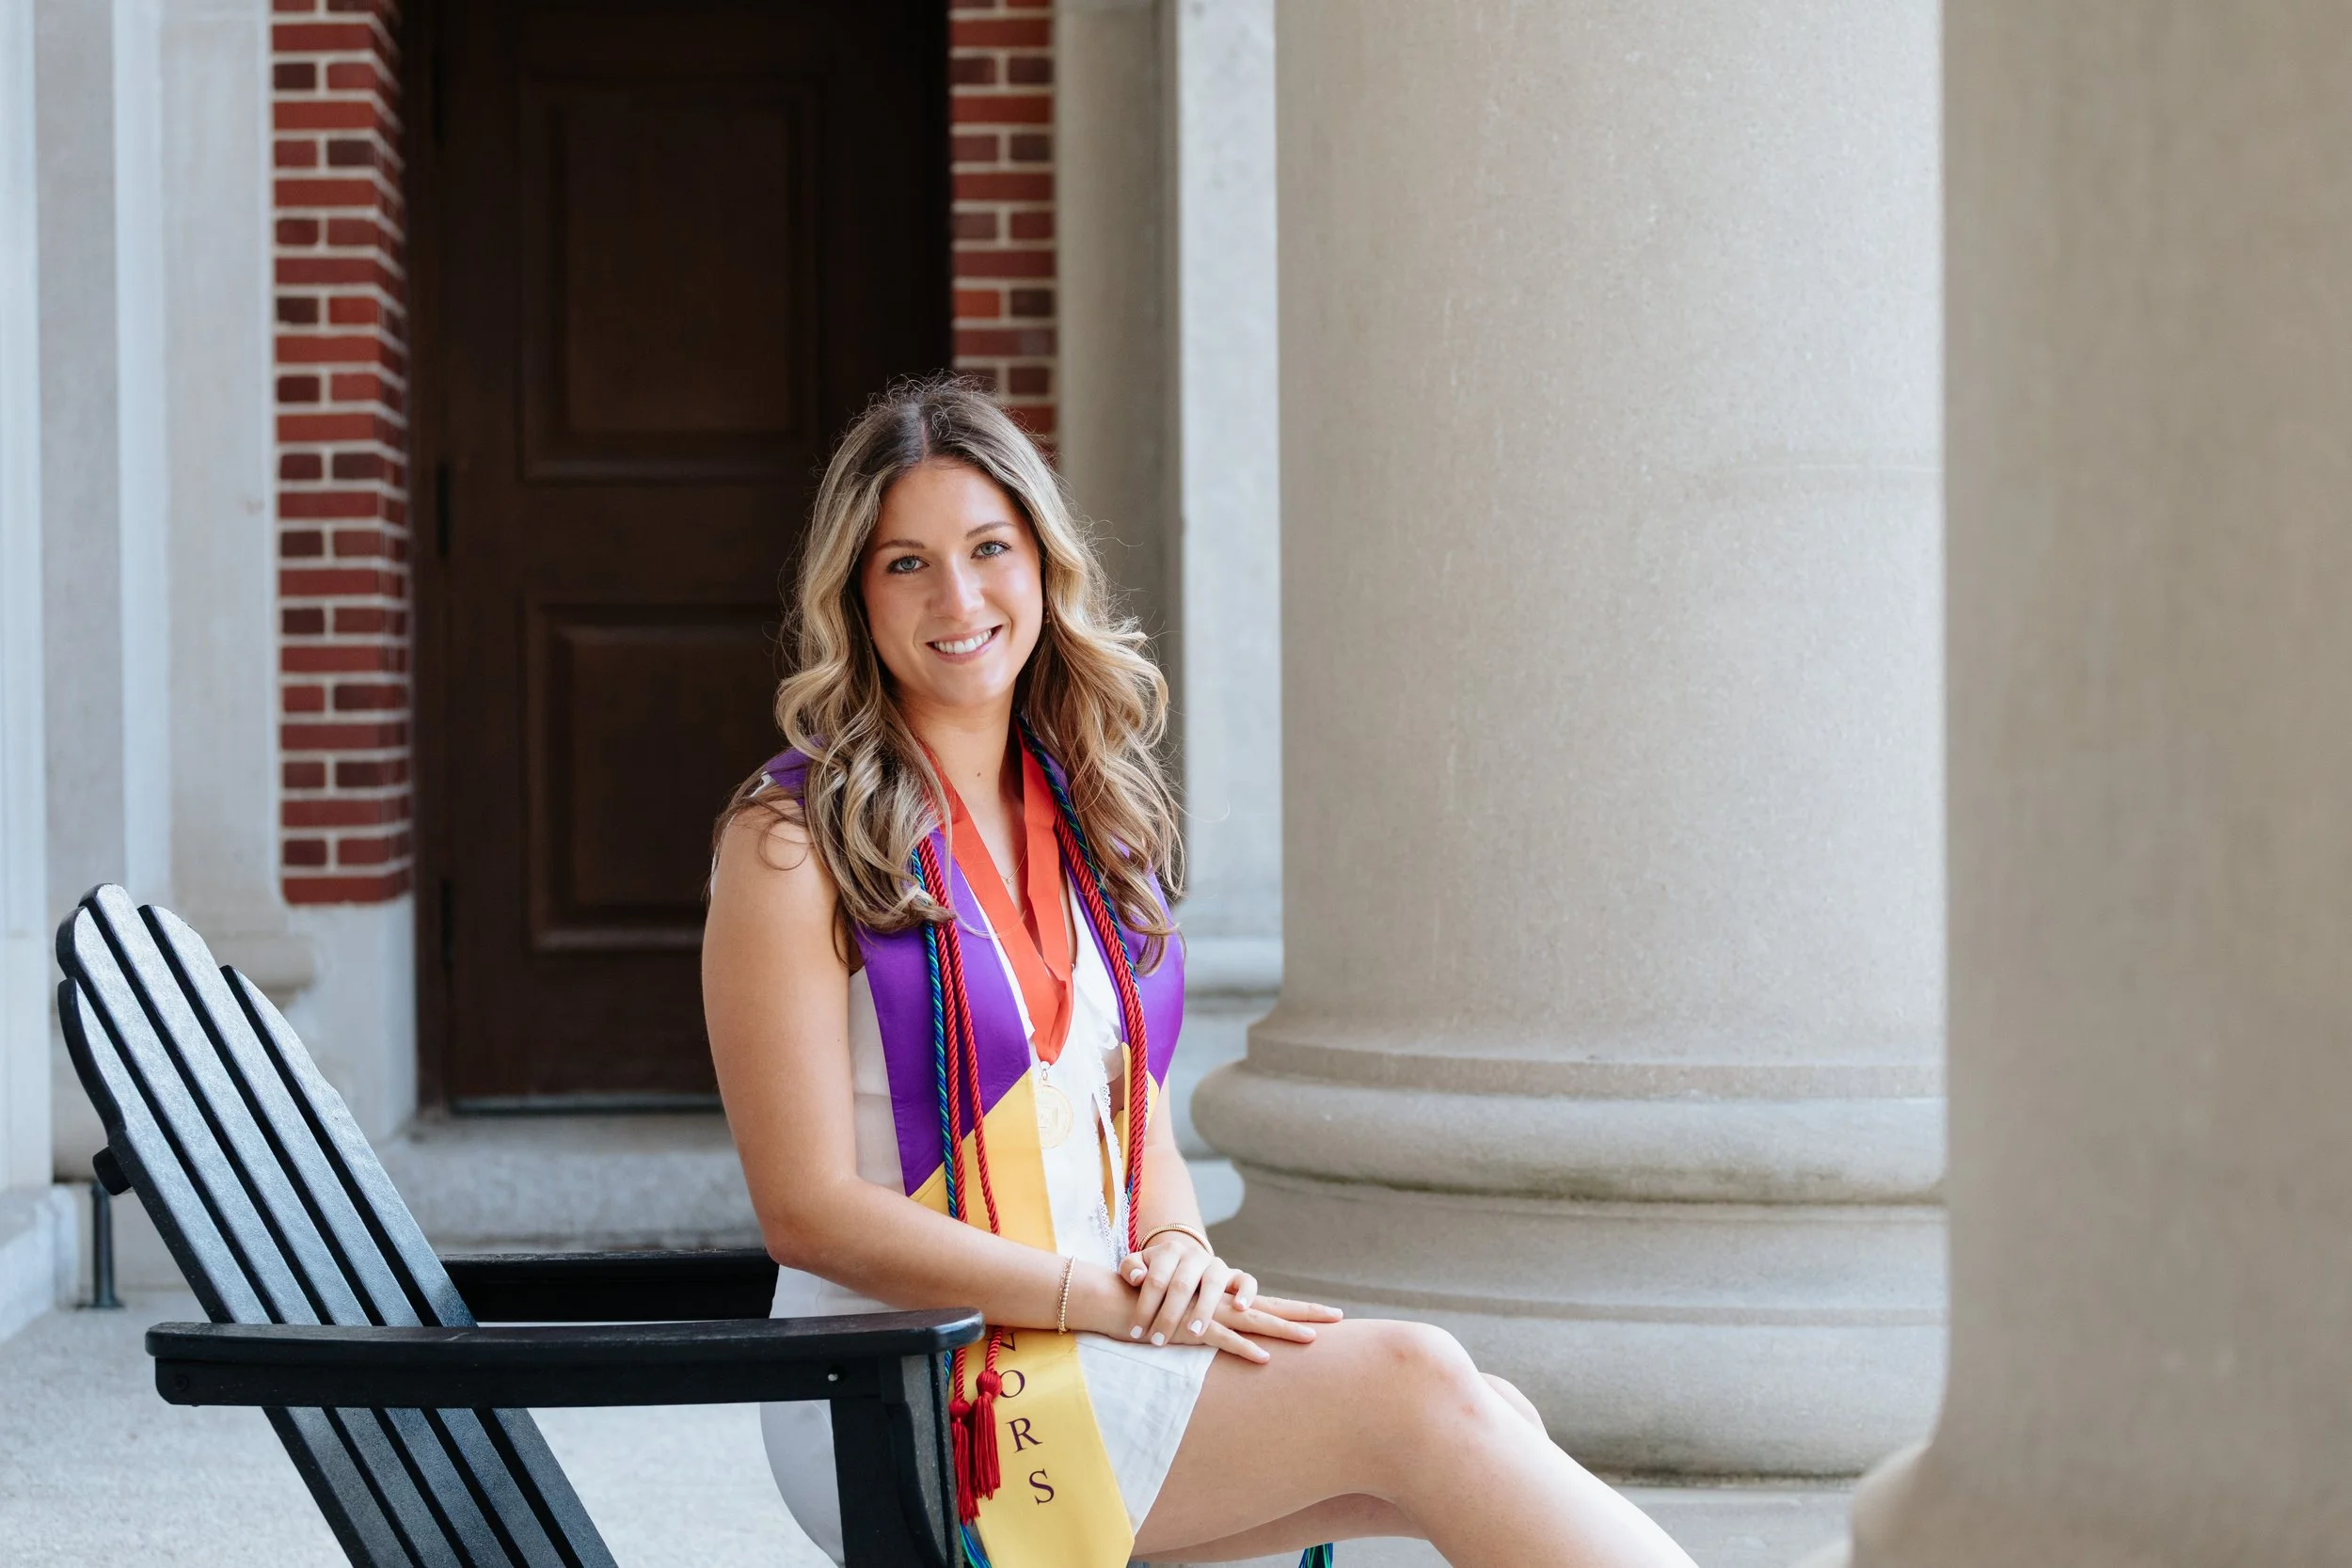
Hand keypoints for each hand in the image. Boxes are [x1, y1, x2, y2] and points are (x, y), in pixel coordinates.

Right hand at [1119, 1236, 1343, 1361]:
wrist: (1118, 1298)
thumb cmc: (1150, 1308)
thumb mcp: (1184, 1316)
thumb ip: (1203, 1323)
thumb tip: (1221, 1337)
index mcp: (1224, 1300)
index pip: (1267, 1302)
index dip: (1297, 1309)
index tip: (1326, 1314)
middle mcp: (1222, 1303)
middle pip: (1272, 1307)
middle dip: (1306, 1313)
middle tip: (1338, 1316)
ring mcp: (1209, 1314)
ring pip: (1254, 1322)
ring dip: (1284, 1331)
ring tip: (1313, 1340)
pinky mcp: (1191, 1329)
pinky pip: (1222, 1339)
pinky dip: (1244, 1349)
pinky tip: (1265, 1358)